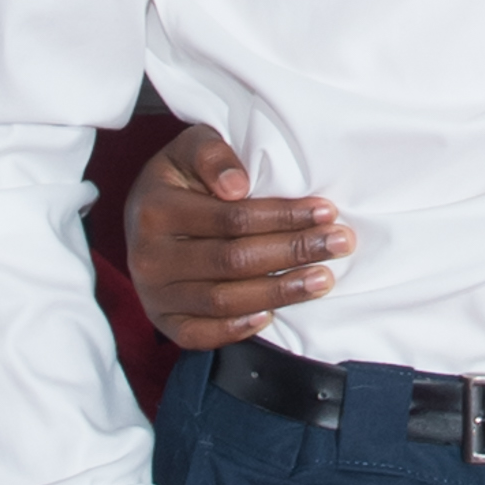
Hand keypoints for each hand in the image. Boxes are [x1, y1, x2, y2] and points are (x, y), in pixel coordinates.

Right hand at [125, 122, 354, 347]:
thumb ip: (213, 155)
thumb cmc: (181, 179)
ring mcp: (154, 293)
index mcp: (155, 209)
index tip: (325, 212)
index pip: (231, 218)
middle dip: (294, 251)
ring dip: (280, 292)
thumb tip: (237, 186)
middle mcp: (149, 256)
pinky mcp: (164, 321)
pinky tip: (272, 316)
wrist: (146, 215)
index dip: (283, 216)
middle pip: (233, 260)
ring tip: (323, 278)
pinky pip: (200, 335)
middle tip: (339, 243)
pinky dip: (236, 329)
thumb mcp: (191, 149)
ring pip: (223, 300)